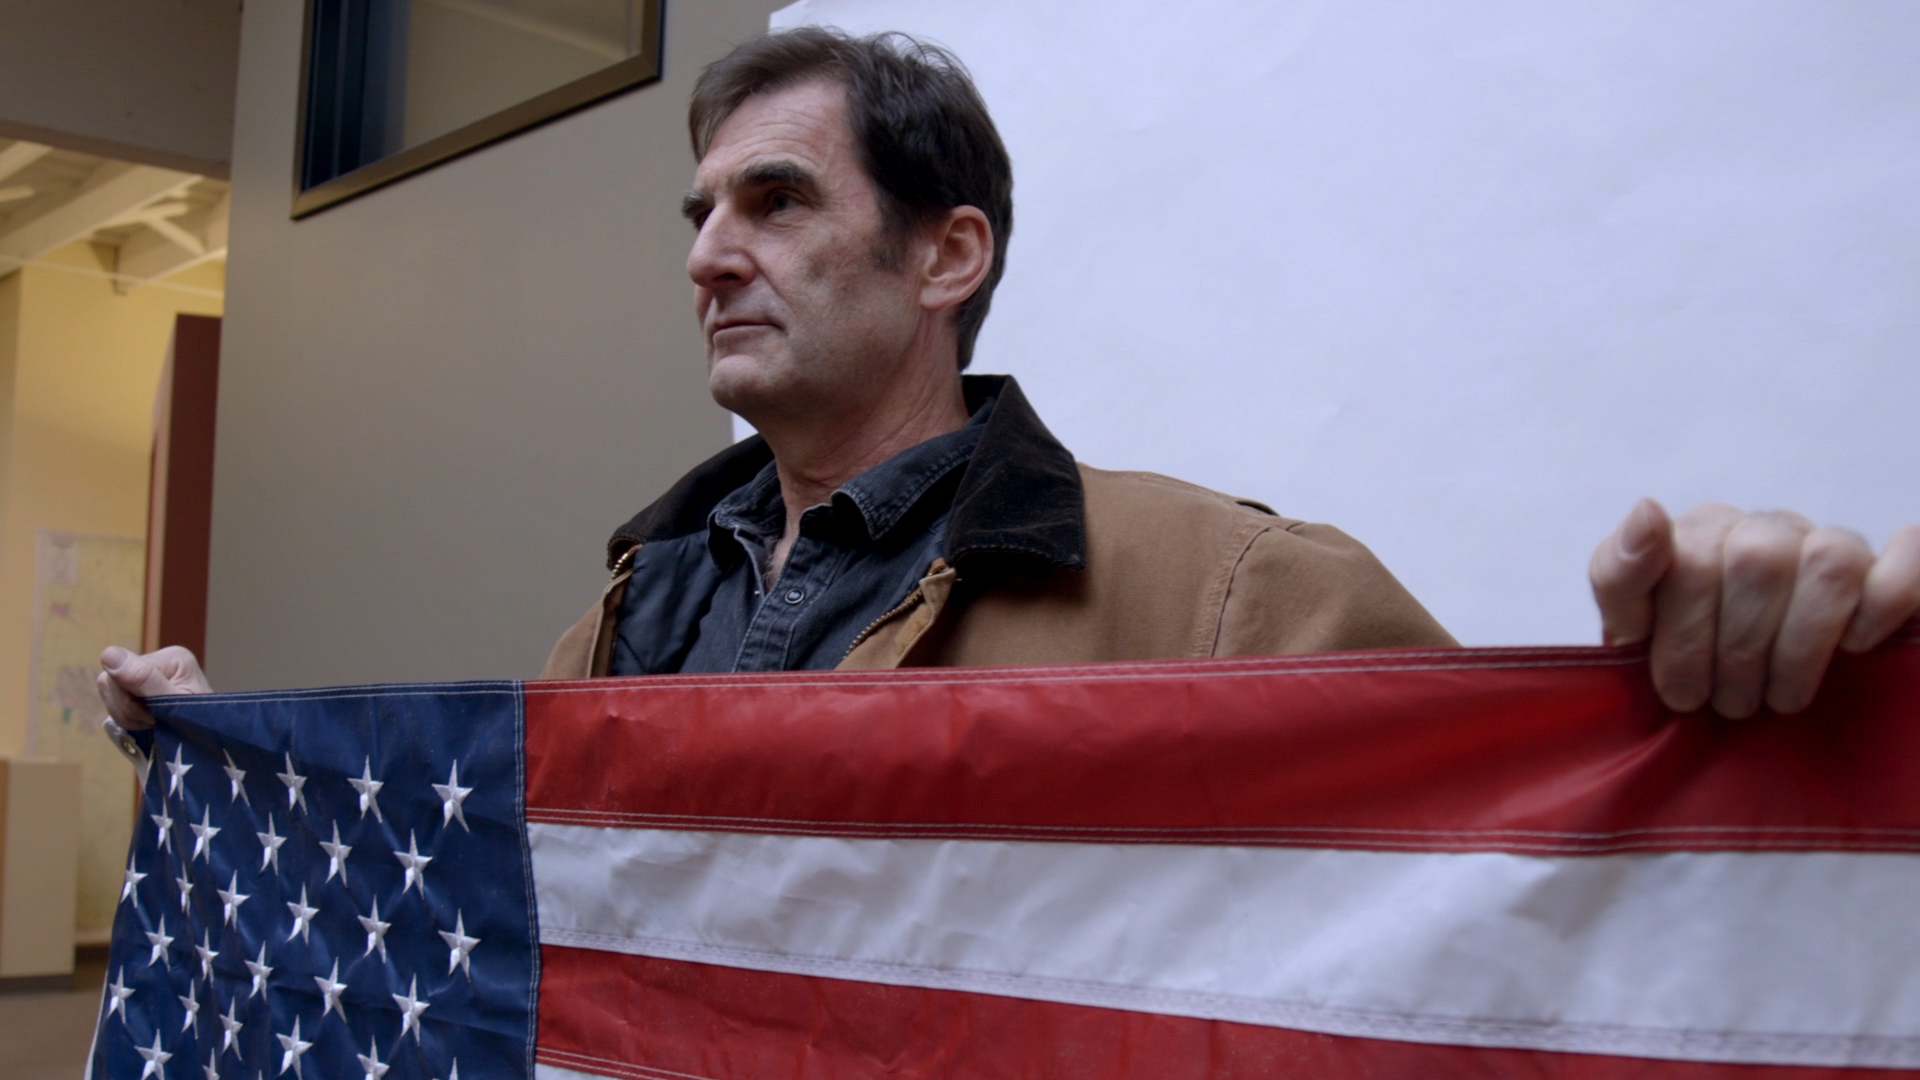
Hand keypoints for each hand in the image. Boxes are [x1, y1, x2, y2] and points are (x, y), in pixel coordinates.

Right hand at [96, 645, 212, 730]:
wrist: (209, 740)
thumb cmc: (200, 723)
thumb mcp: (173, 703)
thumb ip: (143, 679)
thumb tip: (107, 653)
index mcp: (171, 657)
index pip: (120, 672)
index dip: (129, 701)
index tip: (154, 715)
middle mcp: (158, 659)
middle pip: (110, 682)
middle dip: (128, 710)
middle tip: (154, 721)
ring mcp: (147, 674)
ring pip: (110, 694)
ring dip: (128, 716)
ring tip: (153, 722)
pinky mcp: (139, 689)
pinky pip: (114, 703)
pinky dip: (128, 719)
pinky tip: (147, 722)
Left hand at [1589, 499, 1919, 715]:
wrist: (1733, 688)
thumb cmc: (1684, 658)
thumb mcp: (1633, 626)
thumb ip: (1621, 574)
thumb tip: (1648, 510)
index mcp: (1700, 533)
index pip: (1687, 562)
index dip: (1683, 639)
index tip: (1680, 692)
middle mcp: (1765, 528)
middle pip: (1755, 563)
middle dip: (1738, 652)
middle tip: (1730, 706)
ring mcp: (1828, 543)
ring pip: (1827, 564)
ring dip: (1800, 646)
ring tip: (1780, 698)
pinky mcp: (1887, 567)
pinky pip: (1907, 558)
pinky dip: (1884, 603)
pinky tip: (1855, 646)